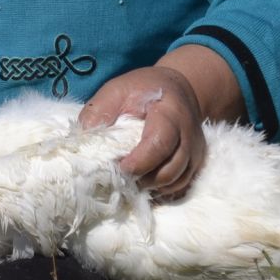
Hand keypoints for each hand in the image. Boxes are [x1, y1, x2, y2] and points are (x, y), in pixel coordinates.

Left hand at [80, 65, 207, 199]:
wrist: (176, 88)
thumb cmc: (142, 89)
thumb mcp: (116, 90)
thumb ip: (99, 112)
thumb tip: (83, 143)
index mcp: (170, 113)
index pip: (159, 144)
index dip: (138, 163)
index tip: (118, 168)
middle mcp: (189, 134)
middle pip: (171, 169)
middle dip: (143, 180)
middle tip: (120, 178)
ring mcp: (195, 150)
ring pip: (178, 181)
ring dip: (152, 188)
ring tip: (131, 182)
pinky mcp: (195, 162)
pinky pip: (182, 186)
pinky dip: (163, 191)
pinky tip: (145, 185)